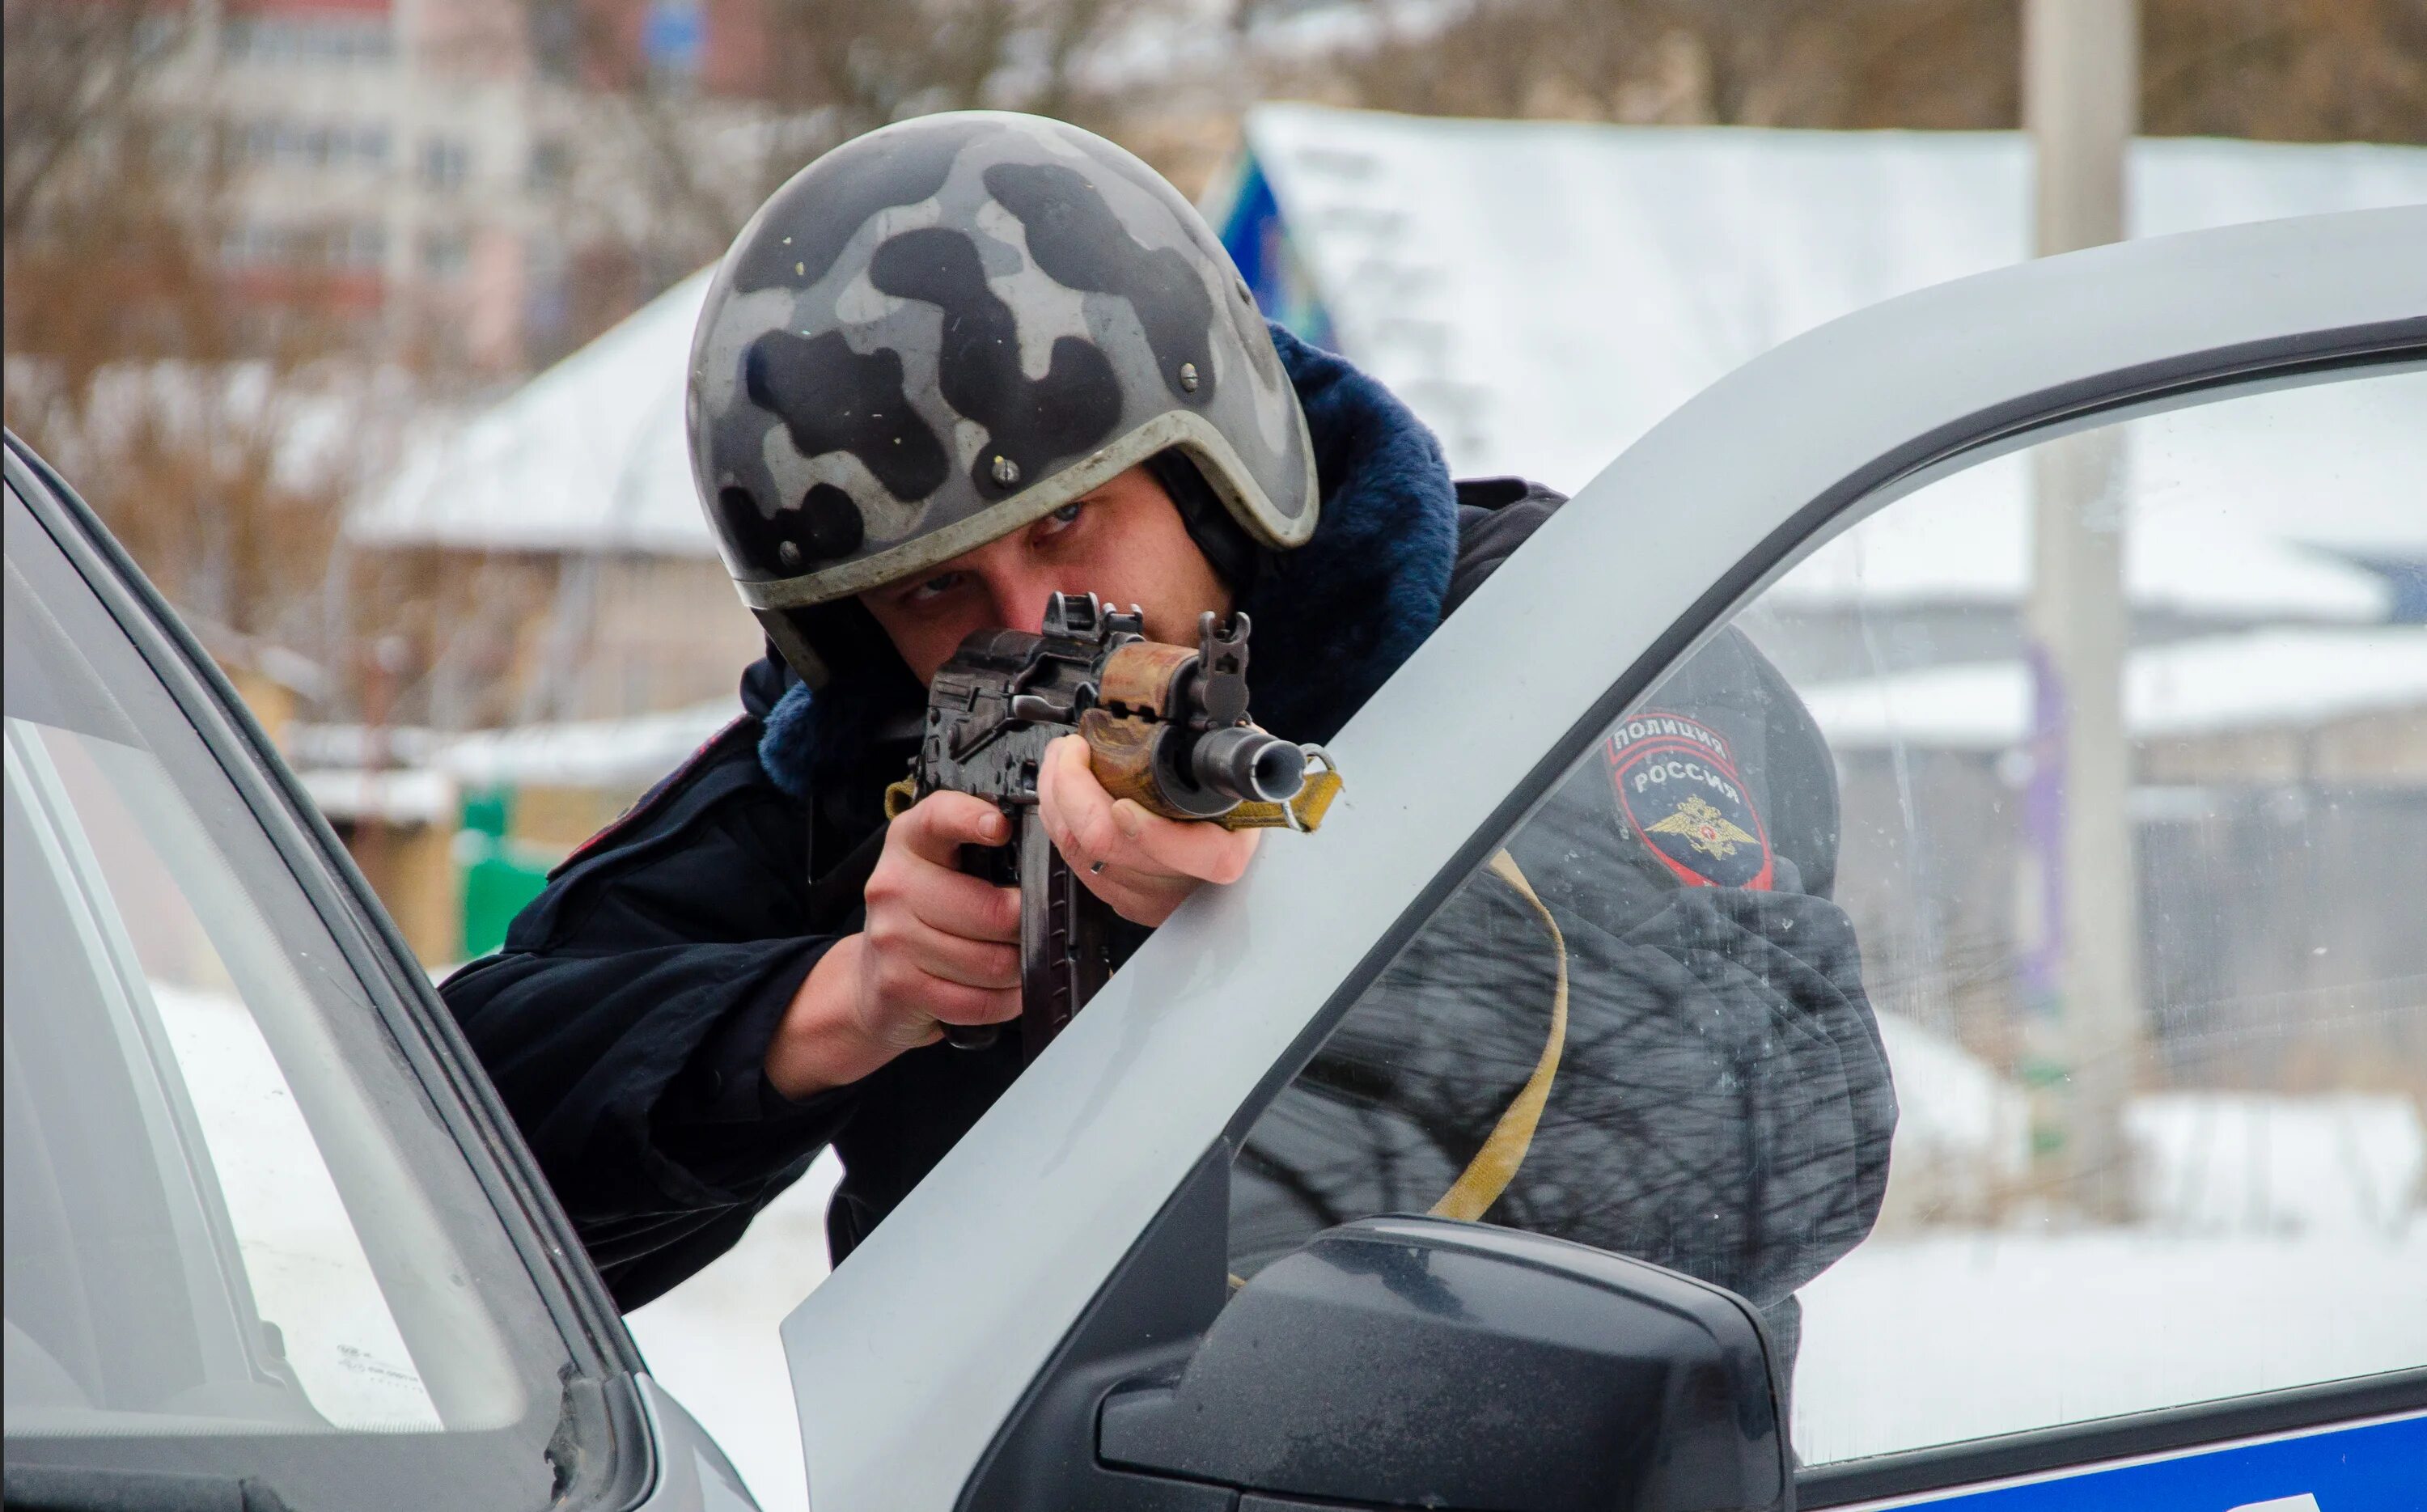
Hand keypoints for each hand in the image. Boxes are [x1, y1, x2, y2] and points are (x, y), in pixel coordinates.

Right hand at [765, 792, 1020, 1097]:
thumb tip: (1051, 861)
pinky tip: (1000, 992)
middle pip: (992, 911)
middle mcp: (894, 884)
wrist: (873, 979)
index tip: (1000, 827)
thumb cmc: (925, 918)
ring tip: (1015, 963)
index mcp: (910, 842)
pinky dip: (1003, 1002)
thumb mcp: (944, 870)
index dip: (972, 819)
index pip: (939, 818)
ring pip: (992, 962)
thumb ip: (985, 854)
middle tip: (1033, 930)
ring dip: (1018, 970)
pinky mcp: (898, 984)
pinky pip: (977, 1001)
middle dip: (1027, 929)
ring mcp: (891, 936)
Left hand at [1037, 733, 1259, 926]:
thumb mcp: (1245, 774)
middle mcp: (1179, 881)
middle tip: (1071, 749)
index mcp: (1219, 854)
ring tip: (1061, 757)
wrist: (1244, 866)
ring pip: (1079, 853)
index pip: (1185, 853)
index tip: (1122, 803)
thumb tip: (1199, 716)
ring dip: (1057, 797)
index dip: (1147, 832)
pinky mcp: (1121, 897)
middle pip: (1108, 846)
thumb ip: (1223, 750)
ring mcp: (1146, 894)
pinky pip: (1074, 860)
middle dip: (1072, 788)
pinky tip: (1061, 790)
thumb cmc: (1242, 813)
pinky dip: (1060, 819)